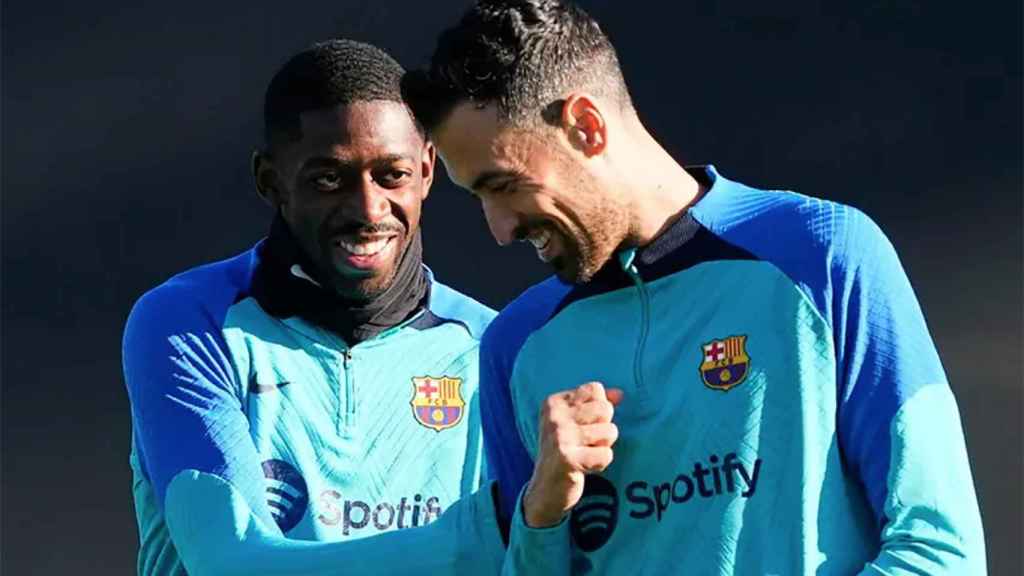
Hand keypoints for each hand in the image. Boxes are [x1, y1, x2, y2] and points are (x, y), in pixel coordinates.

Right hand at [522, 381, 623, 527]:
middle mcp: (554, 416)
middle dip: (604, 428)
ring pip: (610, 431)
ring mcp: (560, 437)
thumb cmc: (564, 452)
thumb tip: (620, 394)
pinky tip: (584, 467)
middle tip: (585, 443)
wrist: (545, 490)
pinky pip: (606, 455)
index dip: (599, 409)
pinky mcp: (567, 458)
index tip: (582, 426)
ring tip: (584, 454)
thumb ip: (596, 404)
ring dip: (603, 447)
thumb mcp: (574, 423)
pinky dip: (600, 464)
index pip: (595, 389)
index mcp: (554, 402)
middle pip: (606, 409)